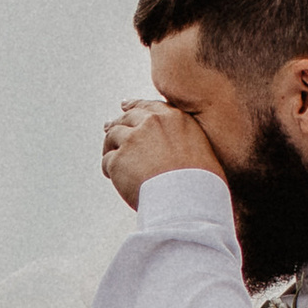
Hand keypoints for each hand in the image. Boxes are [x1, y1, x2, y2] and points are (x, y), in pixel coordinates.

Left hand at [102, 96, 223, 209]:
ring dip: (110, 146)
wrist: (187, 201)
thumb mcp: (200, 148)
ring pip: (113, 135)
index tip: (124, 106)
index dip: (134, 106)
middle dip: (117, 123)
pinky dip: (108, 169)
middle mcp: (152, 124)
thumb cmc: (199, 183)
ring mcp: (133, 140)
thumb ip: (181, 138)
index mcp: (174, 118)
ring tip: (112, 160)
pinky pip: (107, 160)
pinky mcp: (119, 159)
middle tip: (108, 128)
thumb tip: (168, 145)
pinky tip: (112, 177)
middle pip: (127, 118)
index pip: (148, 106)